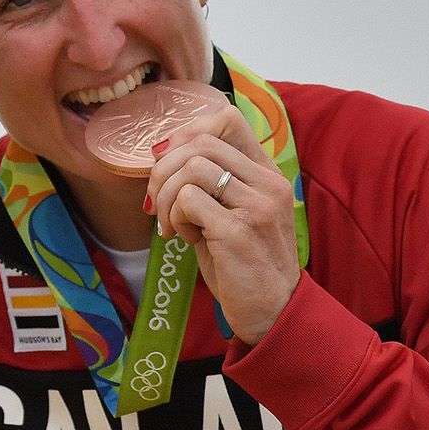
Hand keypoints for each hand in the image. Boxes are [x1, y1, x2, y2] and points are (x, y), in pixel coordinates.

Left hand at [145, 102, 300, 343]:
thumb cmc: (242, 262)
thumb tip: (161, 154)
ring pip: (191, 168)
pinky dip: (175, 218)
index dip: (185, 133)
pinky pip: (188, 200)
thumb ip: (209, 182)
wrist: (271, 311)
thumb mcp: (231, 212)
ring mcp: (257, 204)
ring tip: (175, 225)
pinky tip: (186, 239)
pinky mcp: (239, 229)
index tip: (166, 164)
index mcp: (266, 172)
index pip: (226, 119)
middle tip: (158, 203)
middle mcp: (268, 182)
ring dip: (167, 197)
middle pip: (200, 142)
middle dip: (163, 170)